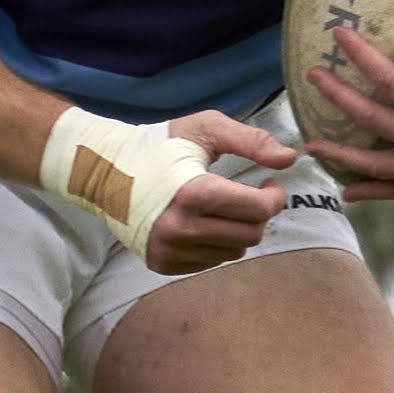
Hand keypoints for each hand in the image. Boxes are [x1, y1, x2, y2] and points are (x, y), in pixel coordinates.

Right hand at [141, 106, 304, 275]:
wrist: (104, 170)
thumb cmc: (159, 145)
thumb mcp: (205, 129)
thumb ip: (251, 141)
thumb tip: (289, 159)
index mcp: (194, 193)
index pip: (258, 210)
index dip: (274, 197)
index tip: (270, 185)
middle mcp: (181, 228)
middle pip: (251, 235)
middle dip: (259, 214)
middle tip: (251, 196)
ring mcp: (170, 250)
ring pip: (234, 252)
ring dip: (238, 229)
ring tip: (222, 208)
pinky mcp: (162, 263)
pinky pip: (210, 262)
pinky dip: (215, 243)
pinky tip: (202, 222)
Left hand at [295, 26, 393, 204]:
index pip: (390, 81)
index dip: (362, 57)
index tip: (339, 36)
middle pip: (374, 121)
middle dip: (339, 98)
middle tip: (312, 78)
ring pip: (380, 167)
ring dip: (344, 157)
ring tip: (313, 147)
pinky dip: (376, 193)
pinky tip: (350, 192)